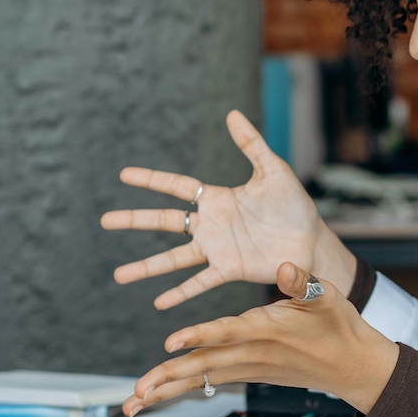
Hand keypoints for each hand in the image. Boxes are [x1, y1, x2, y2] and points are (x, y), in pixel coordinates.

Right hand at [101, 110, 355, 308]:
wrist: (313, 240)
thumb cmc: (294, 205)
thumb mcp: (273, 170)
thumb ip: (252, 144)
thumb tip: (232, 113)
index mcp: (218, 198)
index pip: (177, 187)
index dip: (151, 180)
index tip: (123, 175)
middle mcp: (211, 225)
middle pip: (164, 223)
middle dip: (134, 221)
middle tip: (104, 221)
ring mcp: (217, 249)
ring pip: (174, 258)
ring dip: (147, 267)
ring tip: (119, 276)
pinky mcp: (230, 269)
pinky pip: (200, 282)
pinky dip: (180, 293)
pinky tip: (159, 303)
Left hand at [121, 262, 399, 415]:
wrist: (353, 366)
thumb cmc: (340, 328)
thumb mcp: (327, 296)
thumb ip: (302, 280)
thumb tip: (285, 264)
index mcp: (268, 330)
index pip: (228, 333)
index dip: (199, 336)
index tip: (172, 341)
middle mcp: (252, 354)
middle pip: (203, 367)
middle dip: (167, 379)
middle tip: (136, 392)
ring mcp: (248, 368)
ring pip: (201, 380)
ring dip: (166, 391)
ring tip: (133, 403)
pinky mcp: (248, 373)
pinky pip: (209, 382)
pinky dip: (183, 387)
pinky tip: (159, 394)